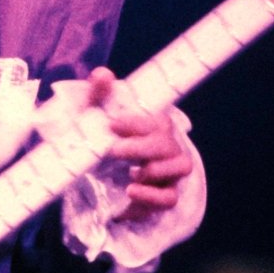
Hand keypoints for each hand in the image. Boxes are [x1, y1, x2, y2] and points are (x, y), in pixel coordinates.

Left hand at [81, 68, 192, 209]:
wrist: (91, 176)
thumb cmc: (100, 139)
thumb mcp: (92, 116)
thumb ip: (98, 94)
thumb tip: (103, 74)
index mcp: (153, 125)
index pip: (157, 121)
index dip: (136, 123)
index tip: (112, 126)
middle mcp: (167, 146)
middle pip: (168, 143)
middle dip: (141, 147)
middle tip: (113, 151)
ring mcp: (168, 172)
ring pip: (181, 166)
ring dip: (155, 169)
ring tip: (131, 173)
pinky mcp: (161, 196)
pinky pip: (169, 198)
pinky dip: (152, 196)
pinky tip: (131, 191)